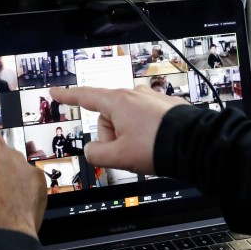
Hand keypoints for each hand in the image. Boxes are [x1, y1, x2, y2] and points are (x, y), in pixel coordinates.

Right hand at [49, 85, 187, 174]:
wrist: (195, 144)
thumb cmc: (157, 147)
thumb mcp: (118, 157)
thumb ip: (96, 154)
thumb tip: (93, 150)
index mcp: (118, 102)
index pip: (85, 97)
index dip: (67, 96)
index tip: (55, 92)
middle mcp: (134, 94)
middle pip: (108, 116)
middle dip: (111, 136)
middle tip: (125, 152)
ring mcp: (151, 98)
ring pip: (127, 120)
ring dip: (129, 136)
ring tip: (145, 149)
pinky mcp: (165, 106)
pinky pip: (145, 120)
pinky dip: (145, 133)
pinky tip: (155, 143)